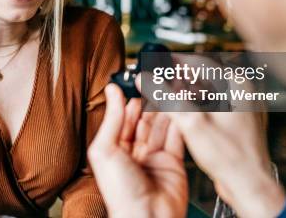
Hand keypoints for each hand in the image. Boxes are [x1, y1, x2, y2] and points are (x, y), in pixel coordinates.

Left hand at [88, 84, 187, 217]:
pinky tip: (180, 107)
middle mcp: (135, 153)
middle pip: (144, 121)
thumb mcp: (106, 149)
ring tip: (170, 90)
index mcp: (115, 150)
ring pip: (162, 126)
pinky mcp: (174, 163)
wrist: (147, 217)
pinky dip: (179, 122)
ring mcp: (155, 157)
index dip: (131, 100)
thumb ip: (112, 119)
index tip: (138, 81)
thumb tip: (112, 91)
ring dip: (166, 109)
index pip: (124, 118)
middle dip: (150, 102)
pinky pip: (177, 139)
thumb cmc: (121, 192)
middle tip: (157, 83)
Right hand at [142, 74, 285, 217]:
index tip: (157, 62)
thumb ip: (166, 97)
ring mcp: (244, 105)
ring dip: (188, 91)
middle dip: (180, 77)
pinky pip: (216, 104)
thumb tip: (145, 79)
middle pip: (204, 75)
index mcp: (237, 83)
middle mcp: (244, 90)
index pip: (200, 62)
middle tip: (159, 80)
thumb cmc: (230, 155)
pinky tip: (185, 114)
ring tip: (168, 96)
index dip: (174, 61)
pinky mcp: (240, 120)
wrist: (250, 184)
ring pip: (210, 90)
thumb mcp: (191, 122)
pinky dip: (199, 104)